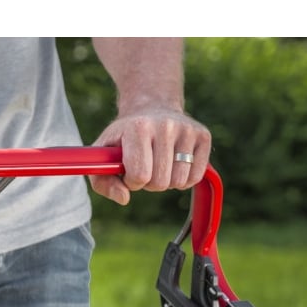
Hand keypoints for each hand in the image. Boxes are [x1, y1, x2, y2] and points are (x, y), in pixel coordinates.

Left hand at [89, 106, 211, 204]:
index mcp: (138, 127)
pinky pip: (196, 177)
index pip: (140, 175)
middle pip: (160, 182)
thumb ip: (103, 181)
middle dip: (149, 183)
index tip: (129, 172)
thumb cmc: (124, 138)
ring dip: (167, 182)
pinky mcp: (203, 136)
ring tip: (159, 164)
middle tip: (146, 167)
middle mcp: (166, 125)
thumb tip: (124, 198)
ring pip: (179, 182)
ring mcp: (187, 130)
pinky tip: (174, 164)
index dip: (132, 182)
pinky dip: (184, 179)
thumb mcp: (104, 155)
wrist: (151, 108)